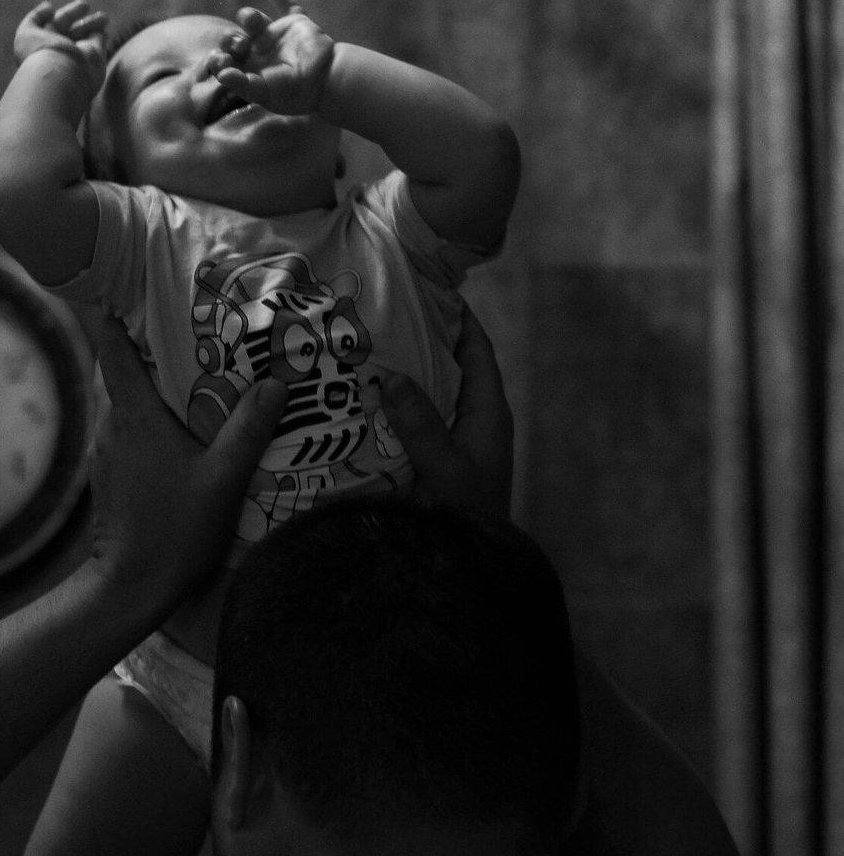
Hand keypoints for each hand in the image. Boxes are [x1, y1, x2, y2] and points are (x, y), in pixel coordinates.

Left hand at [13, 0, 108, 101]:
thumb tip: (50, 7)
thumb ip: (36, 18)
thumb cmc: (40, 54)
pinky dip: (100, 35)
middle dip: (75, 16)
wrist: (60, 75)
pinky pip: (98, 42)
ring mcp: (79, 56)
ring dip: (92, 24)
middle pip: (68, 30)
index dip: (50, 16)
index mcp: (44, 47)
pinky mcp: (96, 56)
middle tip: (85, 4)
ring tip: (103, 16)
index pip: (50, 27)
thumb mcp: (26, 33)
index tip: (51, 9)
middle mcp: (62, 52)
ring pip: (86, 35)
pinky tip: (103, 29)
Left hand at [88, 322, 286, 603]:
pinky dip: (151, 424)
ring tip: (200, 386)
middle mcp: (112, 426)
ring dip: (156, 392)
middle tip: (199, 337)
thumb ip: (249, 428)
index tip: (140, 289)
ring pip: (127, 405)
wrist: (129, 587)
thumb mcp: (224, 479)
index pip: (113, 346)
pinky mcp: (107, 477)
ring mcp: (106, 453)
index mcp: (135, 415)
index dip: (119, 312)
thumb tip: (276, 381)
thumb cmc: (176, 531)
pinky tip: (183, 437)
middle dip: (155, 351)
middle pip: (124, 371)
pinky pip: (128, 434)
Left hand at [209, 0, 334, 115]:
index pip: (228, 61)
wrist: (325, 79)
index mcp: (251, 71)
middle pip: (236, 39)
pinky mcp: (295, 23)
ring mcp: (277, 36)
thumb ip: (241, 85)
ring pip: (254, 20)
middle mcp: (261, 53)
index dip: (219, 58)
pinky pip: (288, 7)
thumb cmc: (293, 92)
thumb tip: (221, 75)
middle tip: (237, 42)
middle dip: (231, 38)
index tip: (218, 58)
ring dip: (248, 16)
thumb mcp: (264, 93)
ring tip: (252, 21)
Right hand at [378, 306, 512, 516]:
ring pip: (433, 393)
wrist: (470, 566)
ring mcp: (459, 441)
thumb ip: (419, 424)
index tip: (428, 288)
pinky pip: (419, 421)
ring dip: (407, 374)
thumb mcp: (443, 467)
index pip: (476, 349)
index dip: (457, 317)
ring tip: (368, 350)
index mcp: (488, 412)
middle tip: (384, 315)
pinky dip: (398, 406)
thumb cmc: (465, 515)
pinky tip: (366, 400)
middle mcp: (476, 420)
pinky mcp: (440, 460)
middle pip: (452, 366)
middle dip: (423, 341)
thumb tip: (392, 376)